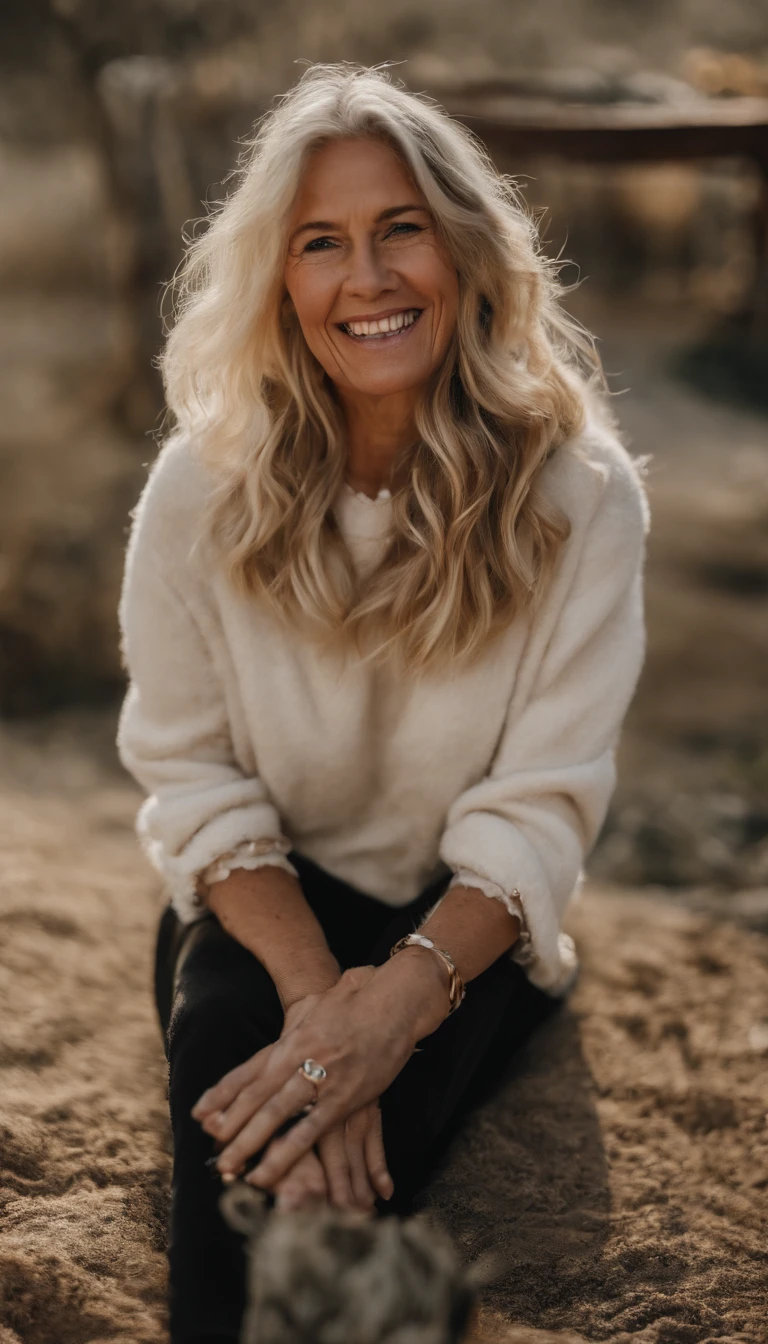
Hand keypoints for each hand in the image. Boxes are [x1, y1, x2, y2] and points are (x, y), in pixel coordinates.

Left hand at [192, 953, 447, 1188]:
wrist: (396, 1000)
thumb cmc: (358, 1000)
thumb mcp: (317, 1006)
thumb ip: (295, 1025)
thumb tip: (279, 1039)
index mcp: (292, 1037)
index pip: (250, 1070)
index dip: (224, 1094)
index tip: (200, 1113)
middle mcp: (302, 1056)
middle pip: (259, 1096)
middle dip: (234, 1126)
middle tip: (214, 1153)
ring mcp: (324, 1077)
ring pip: (280, 1114)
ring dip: (254, 1143)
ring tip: (235, 1170)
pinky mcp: (348, 1096)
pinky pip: (314, 1128)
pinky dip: (291, 1150)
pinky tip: (274, 1170)